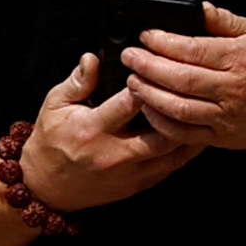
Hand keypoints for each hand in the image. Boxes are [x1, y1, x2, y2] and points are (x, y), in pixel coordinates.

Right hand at [22, 52, 198, 212]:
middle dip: (179, 111)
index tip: (158, 71)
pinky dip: (185, 149)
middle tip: (190, 93)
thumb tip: (93, 58)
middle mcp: (113, 153)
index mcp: (91, 129)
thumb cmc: (51, 142)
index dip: (149, 85)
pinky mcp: (138, 184)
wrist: (46, 186)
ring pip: (174, 152)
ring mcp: (129, 173)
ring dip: (190, 131)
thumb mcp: (55, 104)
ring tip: (199, 112)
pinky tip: (192, 133)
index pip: (130, 104)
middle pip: (162, 132)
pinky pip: (172, 167)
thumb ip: (78, 81)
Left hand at [123, 4, 245, 150]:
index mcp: (241, 59)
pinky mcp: (219, 137)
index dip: (164, 42)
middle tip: (129, 56)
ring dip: (148, 94)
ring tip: (131, 81)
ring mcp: (226, 116)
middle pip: (181, 79)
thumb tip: (197, 7)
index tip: (145, 36)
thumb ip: (223, 20)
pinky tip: (146, 107)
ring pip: (179, 108)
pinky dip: (160, 121)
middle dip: (148, 66)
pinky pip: (182, 133)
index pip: (194, 50)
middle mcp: (234, 89)